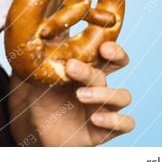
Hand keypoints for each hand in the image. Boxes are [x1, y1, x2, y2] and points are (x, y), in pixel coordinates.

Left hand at [8, 42, 134, 145]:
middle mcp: (100, 86)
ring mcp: (105, 107)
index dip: (113, 50)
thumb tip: (39, 31)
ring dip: (103, 93)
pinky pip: (125, 124)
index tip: (103, 47)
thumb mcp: (38, 75)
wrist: (36, 128)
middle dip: (101, 64)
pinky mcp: (106, 130)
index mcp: (88, 69)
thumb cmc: (42, 97)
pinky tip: (95, 119)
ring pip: (123, 96)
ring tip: (80, 95)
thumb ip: (42, 56)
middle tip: (73, 66)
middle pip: (113, 70)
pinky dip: (113, 120)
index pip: (110, 55)